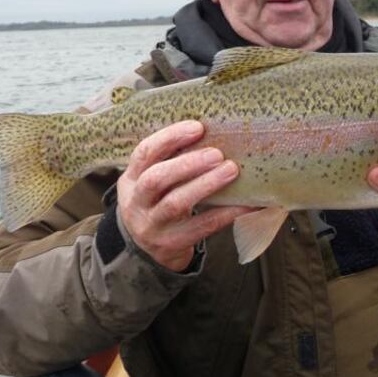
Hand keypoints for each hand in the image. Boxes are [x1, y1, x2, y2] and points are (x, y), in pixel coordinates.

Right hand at [117, 120, 254, 271]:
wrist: (148, 249)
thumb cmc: (159, 203)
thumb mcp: (154, 181)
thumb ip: (172, 160)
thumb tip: (215, 131)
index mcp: (131, 179)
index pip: (145, 153)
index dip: (170, 138)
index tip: (198, 127)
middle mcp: (136, 202)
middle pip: (156, 179)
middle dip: (187, 164)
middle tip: (217, 154)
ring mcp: (151, 226)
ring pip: (176, 204)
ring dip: (205, 185)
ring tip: (231, 170)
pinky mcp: (171, 244)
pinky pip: (200, 227)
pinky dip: (225, 213)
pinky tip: (246, 203)